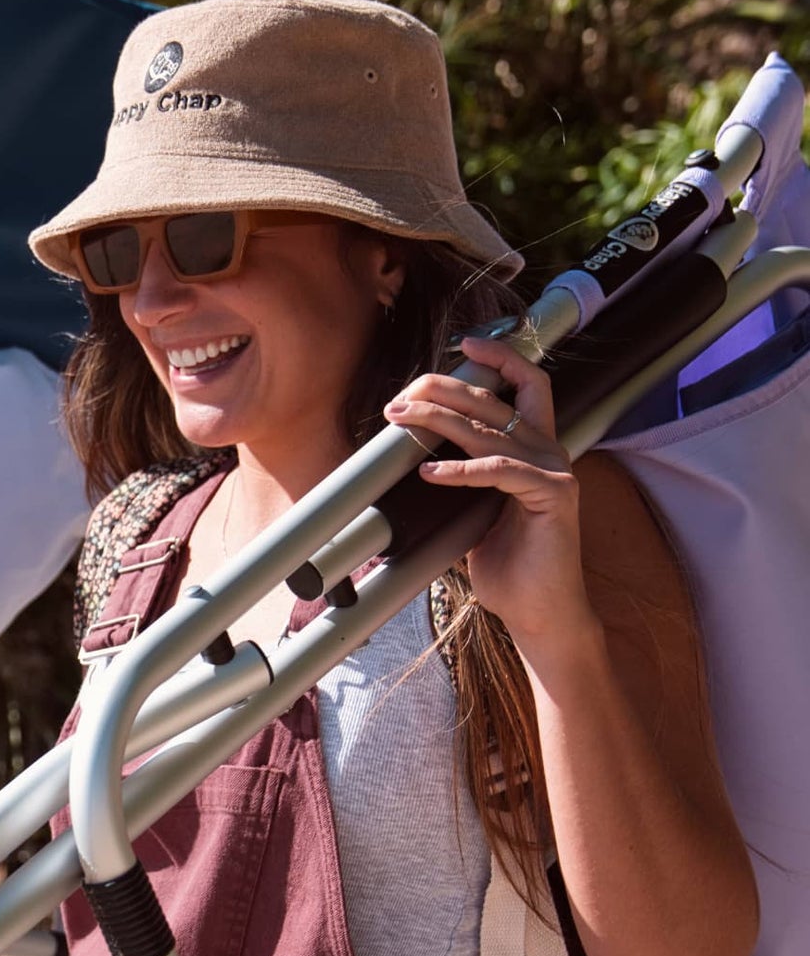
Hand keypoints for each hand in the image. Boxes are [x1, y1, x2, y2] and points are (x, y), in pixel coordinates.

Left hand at [386, 334, 593, 659]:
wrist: (537, 611)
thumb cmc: (505, 564)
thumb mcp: (474, 512)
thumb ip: (463, 480)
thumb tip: (418, 460)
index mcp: (535, 450)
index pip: (527, 386)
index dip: (500, 359)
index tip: (463, 344)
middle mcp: (550, 452)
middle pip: (497, 402)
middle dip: (446, 389)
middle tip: (403, 395)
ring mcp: (554, 472)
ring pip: (491, 431)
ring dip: (440, 421)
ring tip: (401, 419)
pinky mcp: (553, 497)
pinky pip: (500, 472)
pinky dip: (462, 469)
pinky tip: (429, 471)